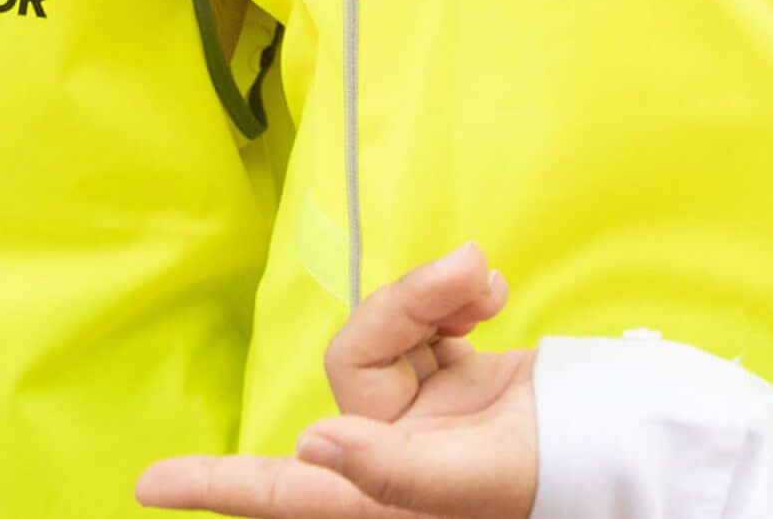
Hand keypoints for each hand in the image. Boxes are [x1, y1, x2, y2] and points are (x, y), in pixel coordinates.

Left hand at [139, 243, 540, 518]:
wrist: (625, 439)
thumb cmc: (555, 476)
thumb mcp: (475, 481)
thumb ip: (390, 467)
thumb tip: (312, 443)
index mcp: (380, 495)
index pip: (285, 493)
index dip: (215, 486)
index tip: (147, 485)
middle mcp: (391, 454)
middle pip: (354, 363)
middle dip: (406, 307)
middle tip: (471, 277)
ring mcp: (423, 411)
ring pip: (390, 328)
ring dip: (437, 292)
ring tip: (489, 282)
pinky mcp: (455, 375)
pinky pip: (429, 319)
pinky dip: (458, 294)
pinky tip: (493, 291)